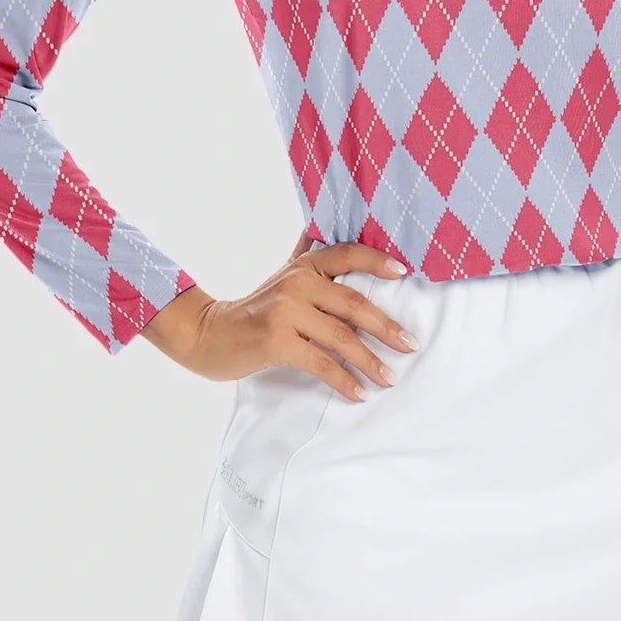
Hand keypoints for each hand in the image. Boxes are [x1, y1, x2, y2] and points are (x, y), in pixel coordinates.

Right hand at [178, 240, 418, 400]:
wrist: (210, 334)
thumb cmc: (255, 307)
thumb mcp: (283, 277)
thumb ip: (307, 256)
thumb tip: (325, 227)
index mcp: (304, 266)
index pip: (348, 254)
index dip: (377, 261)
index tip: (405, 272)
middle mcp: (297, 283)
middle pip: (354, 303)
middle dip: (387, 327)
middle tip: (411, 344)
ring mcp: (286, 311)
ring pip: (341, 336)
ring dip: (370, 360)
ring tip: (390, 377)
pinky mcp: (276, 340)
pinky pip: (321, 362)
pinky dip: (343, 380)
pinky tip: (359, 393)